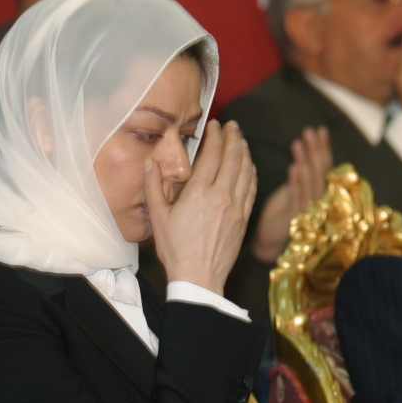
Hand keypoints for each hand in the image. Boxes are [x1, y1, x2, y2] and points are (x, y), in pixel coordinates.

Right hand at [147, 120, 256, 294]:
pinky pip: (252, 189)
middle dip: (234, 138)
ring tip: (242, 141)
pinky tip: (249, 167)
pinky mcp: (244, 218)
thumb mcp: (158, 217)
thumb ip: (153, 186)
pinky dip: (252, 173)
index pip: (212, 154)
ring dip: (245, 152)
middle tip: (233, 126)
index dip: (215, 136)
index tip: (215, 125)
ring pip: (246, 171)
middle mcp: (222, 196)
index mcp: (199, 192)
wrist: (199, 277)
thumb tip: (149, 162)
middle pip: (233, 158)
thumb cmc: (176, 249)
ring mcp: (236, 207)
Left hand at [251, 126, 332, 262]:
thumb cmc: (282, 210)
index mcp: (319, 191)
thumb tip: (306, 145)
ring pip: (311, 183)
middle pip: (321, 173)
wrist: (269, 238)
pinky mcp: (296, 220)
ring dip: (305, 162)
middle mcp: (319, 201)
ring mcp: (309, 211)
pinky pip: (298, 198)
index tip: (320, 130)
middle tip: (311, 132)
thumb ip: (304, 170)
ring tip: (298, 143)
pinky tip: (294, 167)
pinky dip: (296, 182)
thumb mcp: (295, 186)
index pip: (325, 167)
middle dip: (316, 151)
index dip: (323, 148)